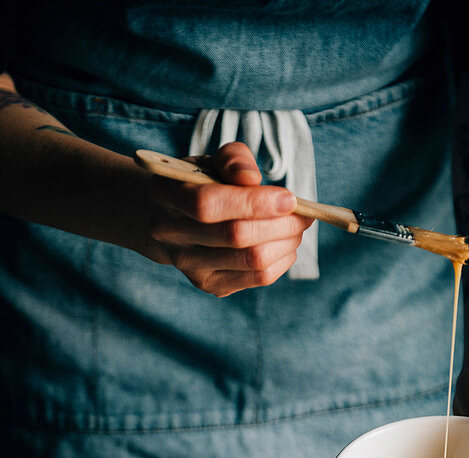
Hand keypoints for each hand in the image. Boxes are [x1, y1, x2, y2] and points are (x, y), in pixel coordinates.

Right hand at [147, 142, 313, 296]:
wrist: (172, 222)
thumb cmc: (198, 184)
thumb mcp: (210, 161)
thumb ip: (233, 160)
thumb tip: (251, 179)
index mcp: (166, 196)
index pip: (209, 204)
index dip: (254, 202)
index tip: (289, 199)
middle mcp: (173, 237)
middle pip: (236, 236)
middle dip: (280, 225)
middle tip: (302, 215)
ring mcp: (191, 267)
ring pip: (252, 260)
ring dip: (286, 243)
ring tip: (297, 229)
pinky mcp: (210, 285)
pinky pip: (258, 278)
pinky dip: (282, 260)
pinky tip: (284, 245)